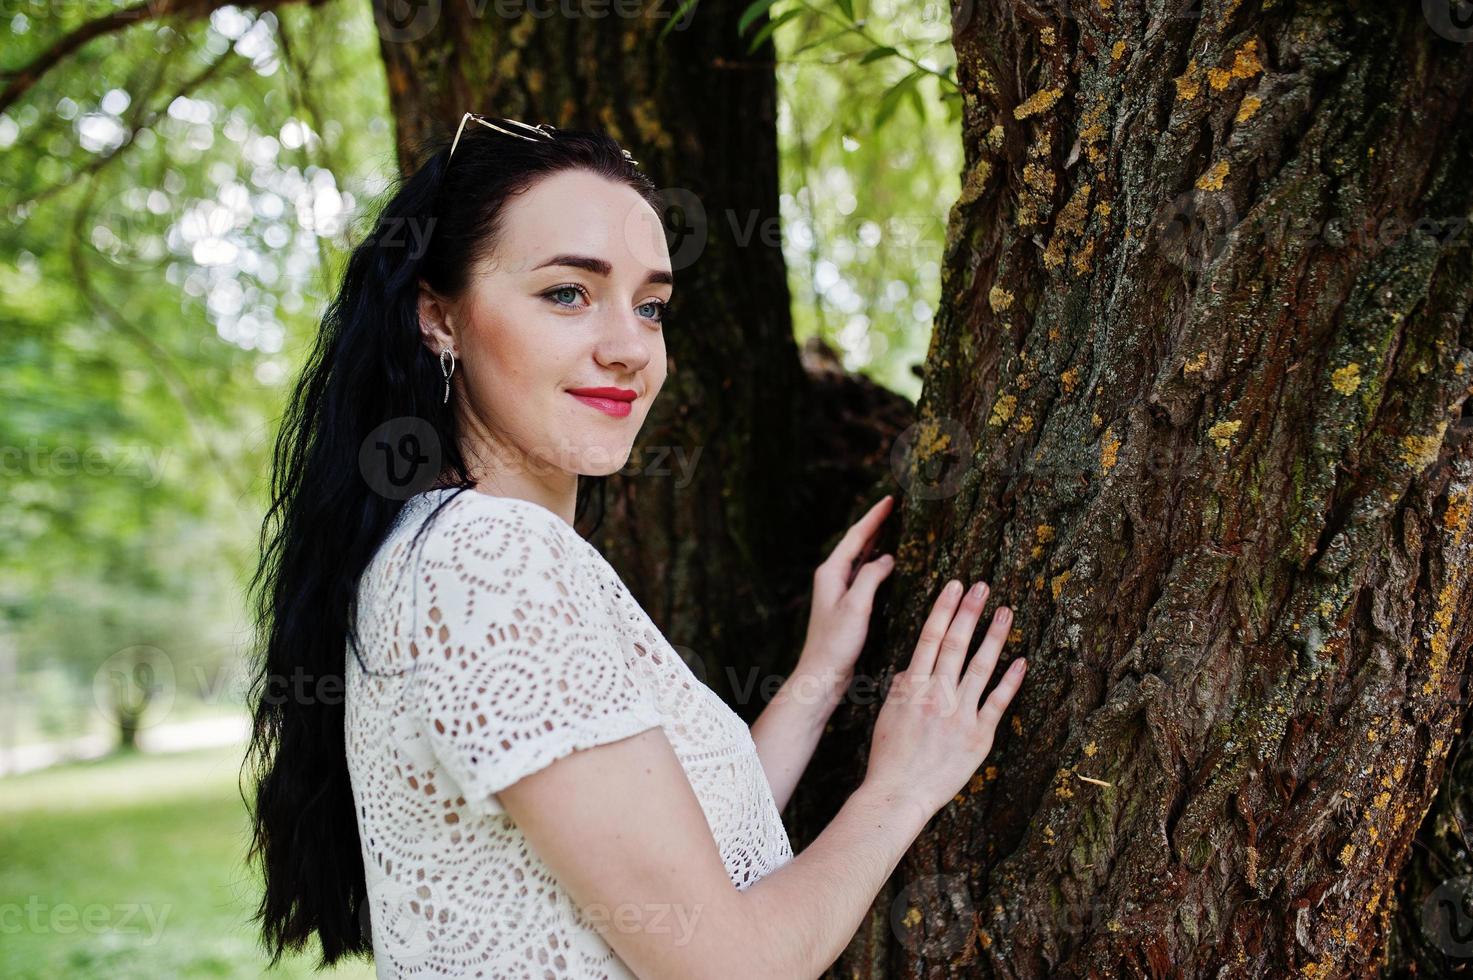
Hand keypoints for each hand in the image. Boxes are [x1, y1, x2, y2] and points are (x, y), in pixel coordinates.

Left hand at [796, 495, 897, 683]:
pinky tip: (888, 563)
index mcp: (831, 572)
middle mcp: (832, 577)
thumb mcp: (856, 606)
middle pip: (857, 543)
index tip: (890, 499)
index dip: (874, 517)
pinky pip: (863, 574)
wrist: (822, 674)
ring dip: (876, 541)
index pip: (856, 536)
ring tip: (893, 526)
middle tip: (894, 507)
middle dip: (875, 524)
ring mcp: (838, 590)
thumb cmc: (836, 643)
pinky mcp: (846, 604)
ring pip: (860, 558)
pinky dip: (876, 563)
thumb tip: (886, 557)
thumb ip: (870, 577)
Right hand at [863, 578, 1025, 818]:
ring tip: (1005, 612)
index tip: (954, 586)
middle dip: (969, 611)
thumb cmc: (888, 756)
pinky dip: (1010, 681)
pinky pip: (998, 703)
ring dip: (993, 636)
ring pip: (980, 666)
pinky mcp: (978, 736)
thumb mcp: (887, 714)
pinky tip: (1021, 661)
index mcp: (911, 686)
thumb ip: (901, 688)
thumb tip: (911, 668)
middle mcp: (936, 695)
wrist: (898, 793)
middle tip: (982, 586)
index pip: (929, 637)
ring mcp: (959, 714)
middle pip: (955, 644)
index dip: (944, 609)